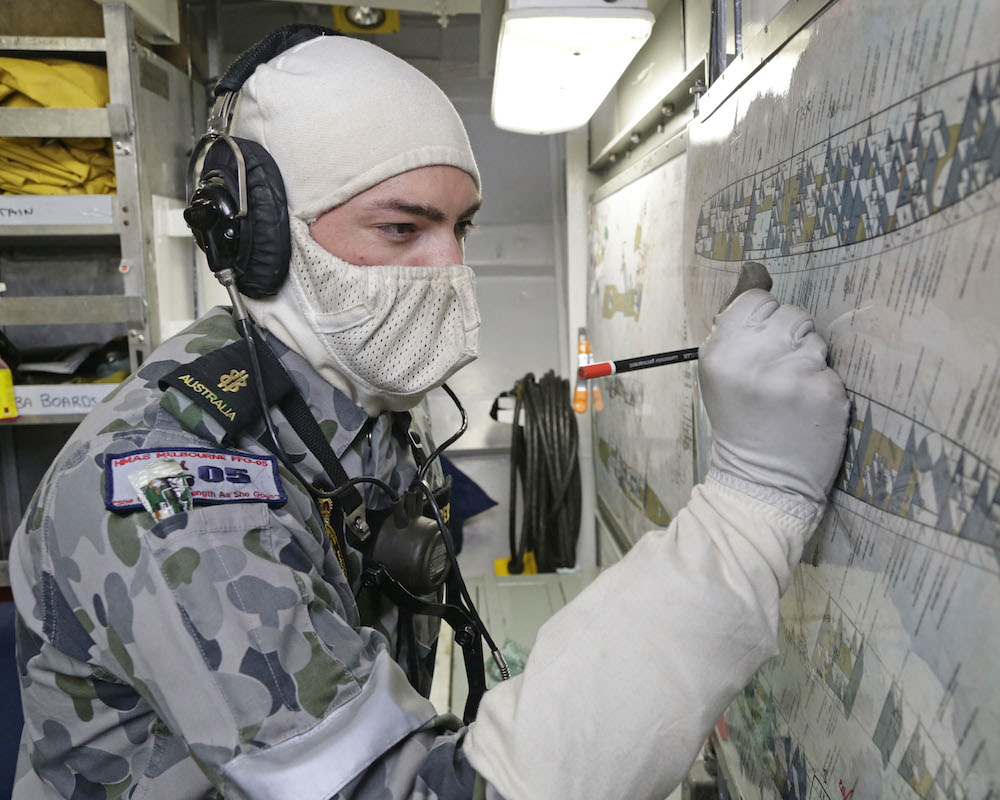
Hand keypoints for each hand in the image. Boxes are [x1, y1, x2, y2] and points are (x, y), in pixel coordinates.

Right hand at [698, 289, 849, 514]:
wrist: (761, 479)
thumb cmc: (741, 419)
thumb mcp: (721, 371)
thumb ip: (737, 322)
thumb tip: (756, 268)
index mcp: (721, 353)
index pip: (757, 299)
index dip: (763, 319)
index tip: (758, 345)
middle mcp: (754, 360)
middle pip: (791, 314)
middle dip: (788, 337)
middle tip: (775, 374)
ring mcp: (792, 376)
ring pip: (815, 339)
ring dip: (808, 360)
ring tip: (791, 391)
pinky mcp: (824, 393)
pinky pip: (832, 369)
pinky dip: (823, 385)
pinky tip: (807, 407)